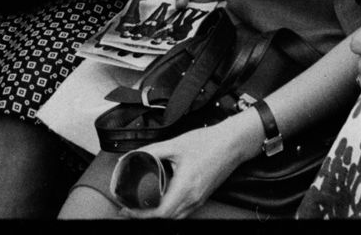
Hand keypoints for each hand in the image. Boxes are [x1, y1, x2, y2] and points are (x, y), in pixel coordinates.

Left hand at [133, 113, 259, 218]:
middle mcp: (192, 199)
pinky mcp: (202, 198)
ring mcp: (198, 200)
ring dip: (157, 215)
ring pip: (174, 218)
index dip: (140, 215)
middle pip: (165, 219)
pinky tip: (161, 201)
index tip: (127, 209)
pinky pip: (182, 212)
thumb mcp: (176, 144)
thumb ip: (153, 151)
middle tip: (129, 208)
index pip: (159, 213)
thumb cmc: (208, 142)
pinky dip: (169, 211)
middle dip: (145, 217)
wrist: (232, 142)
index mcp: (185, 188)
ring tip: (142, 207)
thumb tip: (133, 155)